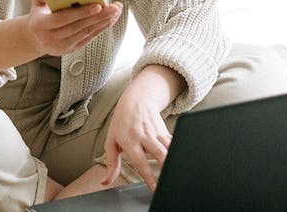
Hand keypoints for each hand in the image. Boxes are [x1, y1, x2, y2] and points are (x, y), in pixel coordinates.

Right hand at [27, 0, 121, 57]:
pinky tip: (110, 18)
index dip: (81, 12)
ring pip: (86, 33)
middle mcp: (51, 39)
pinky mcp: (71, 49)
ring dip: (103, 22)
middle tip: (114, 7)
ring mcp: (62, 47)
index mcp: (40, 25)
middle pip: (78, 27)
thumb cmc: (39, 12)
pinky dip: (100, 28)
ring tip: (116, 10)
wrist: (35, 36)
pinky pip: (88, 37)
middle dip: (98, 16)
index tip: (97, 5)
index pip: (63, 19)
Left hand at [101, 66, 182, 190]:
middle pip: (159, 152)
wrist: (136, 98)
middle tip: (169, 181)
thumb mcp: (111, 140)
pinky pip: (172, 141)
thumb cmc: (121, 121)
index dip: (148, 176)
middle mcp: (144, 135)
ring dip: (173, 159)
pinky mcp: (164, 129)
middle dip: (166, 167)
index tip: (154, 188)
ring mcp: (155, 131)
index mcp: (130, 140)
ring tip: (177, 172)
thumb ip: (111, 163)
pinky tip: (180, 160)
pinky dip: (177, 150)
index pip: (140, 161)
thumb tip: (105, 181)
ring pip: (168, 146)